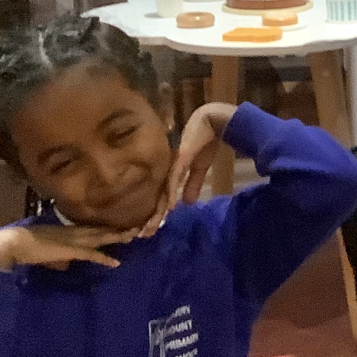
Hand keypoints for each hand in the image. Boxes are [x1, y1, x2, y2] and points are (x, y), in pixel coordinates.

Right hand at [0, 223, 134, 271]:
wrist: (14, 243)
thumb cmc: (26, 247)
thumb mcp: (47, 252)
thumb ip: (59, 257)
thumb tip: (65, 265)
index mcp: (68, 230)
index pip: (93, 228)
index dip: (108, 228)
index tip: (123, 226)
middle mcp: (74, 231)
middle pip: (102, 229)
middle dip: (119, 228)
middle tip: (139, 226)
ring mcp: (73, 239)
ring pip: (101, 237)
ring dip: (118, 237)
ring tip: (135, 236)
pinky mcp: (70, 249)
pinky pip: (91, 254)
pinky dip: (103, 259)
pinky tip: (116, 263)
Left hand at [145, 102, 238, 235]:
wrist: (212, 121)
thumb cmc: (204, 140)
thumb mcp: (201, 166)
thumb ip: (193, 183)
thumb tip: (187, 203)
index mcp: (169, 172)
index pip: (160, 197)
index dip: (155, 213)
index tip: (149, 229)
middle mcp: (167, 170)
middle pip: (157, 198)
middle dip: (152, 218)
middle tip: (144, 235)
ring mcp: (172, 165)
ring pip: (162, 192)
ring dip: (157, 211)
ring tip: (149, 227)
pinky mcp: (180, 158)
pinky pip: (174, 179)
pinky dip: (170, 193)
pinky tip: (167, 207)